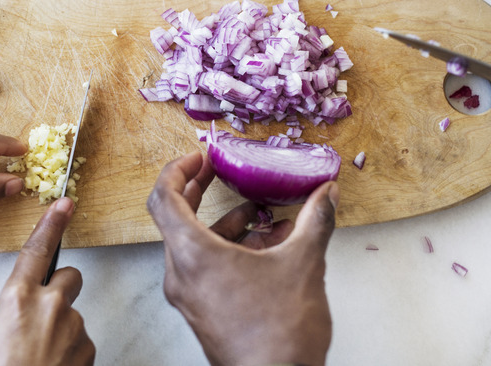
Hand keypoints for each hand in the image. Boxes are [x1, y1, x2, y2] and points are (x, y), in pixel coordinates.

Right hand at [0, 198, 94, 365]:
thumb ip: (5, 316)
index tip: (64, 205)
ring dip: (61, 330)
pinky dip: (70, 352)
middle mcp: (49, 305)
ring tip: (41, 356)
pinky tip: (53, 365)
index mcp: (17, 297)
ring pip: (73, 316)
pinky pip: (80, 341)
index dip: (51, 223)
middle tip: (47, 313)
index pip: (37, 249)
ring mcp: (72, 325)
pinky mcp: (88, 346)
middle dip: (62, 289)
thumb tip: (15, 317)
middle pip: (70, 276)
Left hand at [147, 151, 338, 365]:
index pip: (163, 198)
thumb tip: (326, 194)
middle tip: (218, 172)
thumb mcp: (303, 264)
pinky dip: (229, 250)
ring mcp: (190, 296)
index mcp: (193, 256)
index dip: (177, 169)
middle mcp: (181, 275)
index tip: (199, 157)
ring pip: (196, 245)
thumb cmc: (280, 333)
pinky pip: (206, 268)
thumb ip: (315, 221)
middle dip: (199, 191)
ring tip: (262, 214)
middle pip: (176, 219)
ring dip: (225, 224)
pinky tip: (267, 248)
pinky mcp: (202, 311)